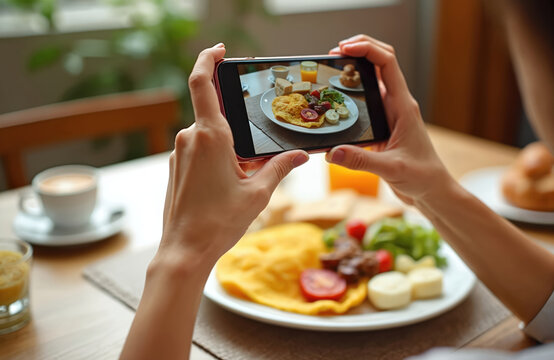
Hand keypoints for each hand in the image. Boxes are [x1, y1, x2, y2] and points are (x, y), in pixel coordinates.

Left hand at [160, 43, 307, 262]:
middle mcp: (190, 139)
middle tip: (254, 150)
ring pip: (207, 135)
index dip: (208, 59)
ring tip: (243, 175)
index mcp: (211, 137)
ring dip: (227, 145)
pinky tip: (227, 183)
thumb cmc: (219, 222)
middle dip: (236, 124)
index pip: (201, 83)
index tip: (219, 50)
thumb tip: (303, 156)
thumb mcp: (258, 194)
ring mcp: (180, 153)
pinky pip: (198, 150)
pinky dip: (216, 157)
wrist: (184, 251)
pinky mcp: (176, 167)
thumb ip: (280, 168)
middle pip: (215, 114)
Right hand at [327, 34, 451, 204]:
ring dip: (352, 72)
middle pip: (379, 63)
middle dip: (357, 51)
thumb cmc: (422, 177)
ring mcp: (389, 114)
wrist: (432, 191)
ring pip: (371, 81)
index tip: (343, 48)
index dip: (366, 48)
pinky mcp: (382, 126)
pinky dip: (350, 95)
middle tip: (331, 55)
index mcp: (402, 106)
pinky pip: (365, 102)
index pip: (387, 63)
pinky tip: (334, 102)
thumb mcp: (391, 169)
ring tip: (328, 73)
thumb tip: (331, 152)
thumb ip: (361, 160)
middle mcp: (396, 105)